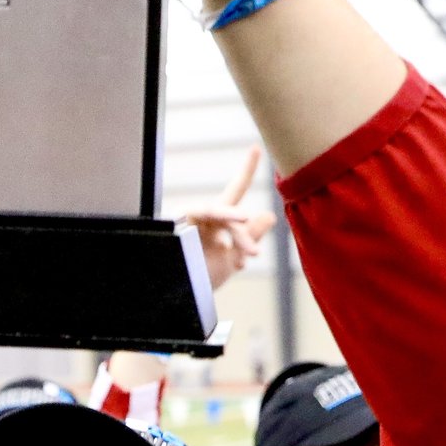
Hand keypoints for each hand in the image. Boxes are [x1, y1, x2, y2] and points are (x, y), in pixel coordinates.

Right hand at [178, 145, 276, 289]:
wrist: (179, 297)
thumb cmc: (201, 279)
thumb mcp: (231, 261)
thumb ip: (248, 238)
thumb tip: (269, 214)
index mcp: (217, 220)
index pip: (234, 190)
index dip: (246, 169)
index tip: (256, 147)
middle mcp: (202, 215)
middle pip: (229, 209)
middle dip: (243, 232)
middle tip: (252, 254)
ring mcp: (187, 219)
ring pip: (216, 212)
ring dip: (233, 232)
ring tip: (245, 252)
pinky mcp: (176, 224)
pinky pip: (198, 214)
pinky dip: (214, 226)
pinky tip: (223, 244)